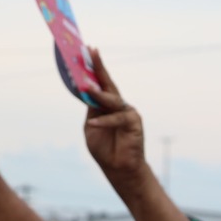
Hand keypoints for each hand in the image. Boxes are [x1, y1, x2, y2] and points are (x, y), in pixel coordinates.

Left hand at [83, 49, 145, 181]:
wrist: (118, 169)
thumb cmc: (104, 149)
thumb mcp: (91, 127)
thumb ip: (91, 110)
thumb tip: (87, 92)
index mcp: (106, 105)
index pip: (99, 83)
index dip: (93, 68)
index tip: (87, 50)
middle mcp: (118, 105)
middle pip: (108, 83)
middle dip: (99, 67)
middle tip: (91, 52)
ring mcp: (127, 112)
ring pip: (112, 99)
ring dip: (99, 94)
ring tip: (87, 88)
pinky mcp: (134, 123)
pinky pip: (117, 119)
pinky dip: (104, 122)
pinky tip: (93, 123)